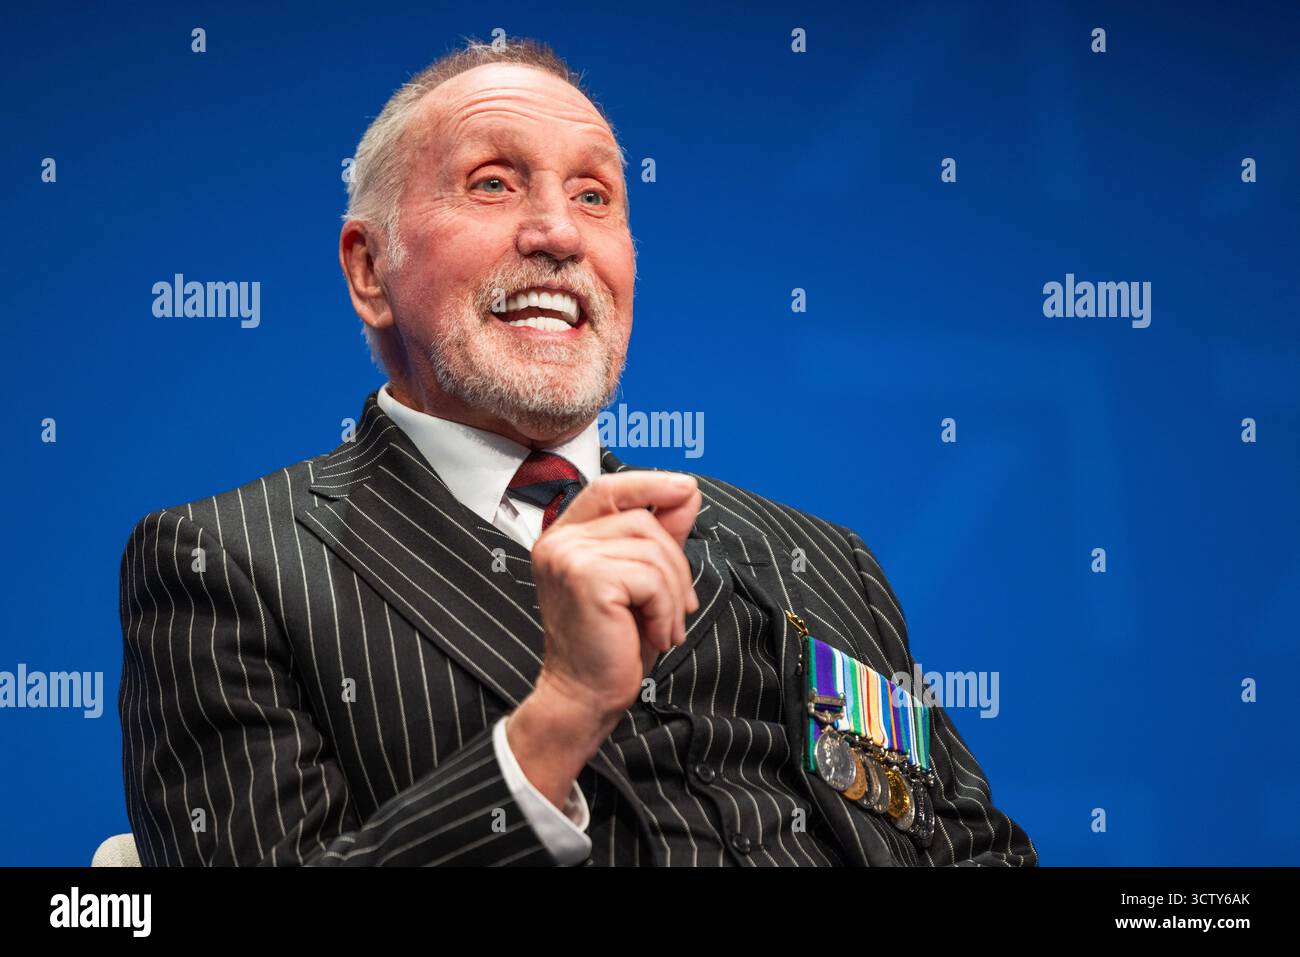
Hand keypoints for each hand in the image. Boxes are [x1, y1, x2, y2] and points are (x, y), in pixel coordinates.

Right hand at [507, 472, 701, 806]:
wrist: (585, 696)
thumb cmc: (610, 644)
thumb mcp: (642, 581)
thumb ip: (659, 535)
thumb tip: (687, 494)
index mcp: (566, 537)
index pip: (608, 489)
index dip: (649, 483)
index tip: (687, 487)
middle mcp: (559, 541)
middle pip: (642, 521)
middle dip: (675, 564)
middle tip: (678, 608)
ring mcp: (569, 557)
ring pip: (651, 549)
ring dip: (673, 594)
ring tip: (663, 626)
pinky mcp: (586, 579)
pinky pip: (651, 577)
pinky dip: (665, 609)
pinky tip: (654, 634)